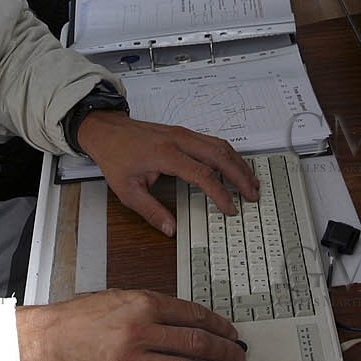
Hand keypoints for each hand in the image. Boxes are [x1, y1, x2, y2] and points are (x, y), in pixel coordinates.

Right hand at [16, 289, 245, 360]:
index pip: (193, 315)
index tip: (231, 332)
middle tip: (238, 355)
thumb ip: (154, 305)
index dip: (218, 325)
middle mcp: (141, 331)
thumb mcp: (122, 296)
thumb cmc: (84, 316)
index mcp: (143, 304)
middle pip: (196, 342)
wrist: (51, 338)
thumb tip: (189, 318)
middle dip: (224, 350)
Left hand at [75, 112, 261, 235]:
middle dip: (240, 176)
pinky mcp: (184, 133)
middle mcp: (179, 140)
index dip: (220, 193)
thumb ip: (150, 211)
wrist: (107, 130)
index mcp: (165, 154)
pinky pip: (213, 142)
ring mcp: (183, 134)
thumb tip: (170, 229)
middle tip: (253, 195)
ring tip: (251, 183)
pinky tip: (234, 167)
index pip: (202, 174)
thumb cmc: (116, 157)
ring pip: (220, 146)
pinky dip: (228, 155)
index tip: (230, 209)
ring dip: (238, 164)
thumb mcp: (126, 190)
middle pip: (220, 156)